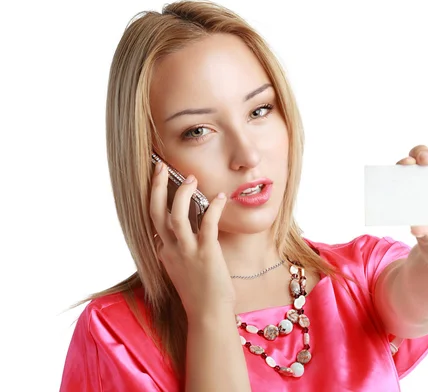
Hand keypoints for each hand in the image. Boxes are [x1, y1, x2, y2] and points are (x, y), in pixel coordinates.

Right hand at [150, 162, 234, 321]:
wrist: (208, 315)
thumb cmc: (201, 291)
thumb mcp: (185, 266)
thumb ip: (184, 245)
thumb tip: (194, 222)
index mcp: (164, 252)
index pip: (153, 219)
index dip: (153, 197)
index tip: (157, 178)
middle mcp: (170, 250)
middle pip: (155, 212)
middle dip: (156, 187)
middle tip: (160, 166)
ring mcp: (187, 252)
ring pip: (176, 216)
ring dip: (181, 194)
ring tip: (191, 178)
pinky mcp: (205, 255)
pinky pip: (206, 224)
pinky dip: (212, 208)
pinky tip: (220, 197)